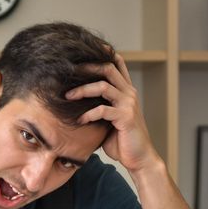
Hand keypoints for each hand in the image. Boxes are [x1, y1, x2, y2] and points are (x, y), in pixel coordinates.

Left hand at [65, 53, 161, 173]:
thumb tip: (76, 103)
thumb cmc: (122, 140)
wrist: (139, 158)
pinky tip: (79, 120)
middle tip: (68, 71)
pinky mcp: (126, 117)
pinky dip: (88, 114)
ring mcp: (128, 104)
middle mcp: (129, 93)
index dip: (102, 53)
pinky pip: (103, 110)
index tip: (83, 50)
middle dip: (86, 67)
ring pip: (103, 86)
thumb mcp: (109, 120)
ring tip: (68, 97)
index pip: (117, 64)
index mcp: (126, 91)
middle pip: (107, 68)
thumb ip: (99, 107)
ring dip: (83, 90)